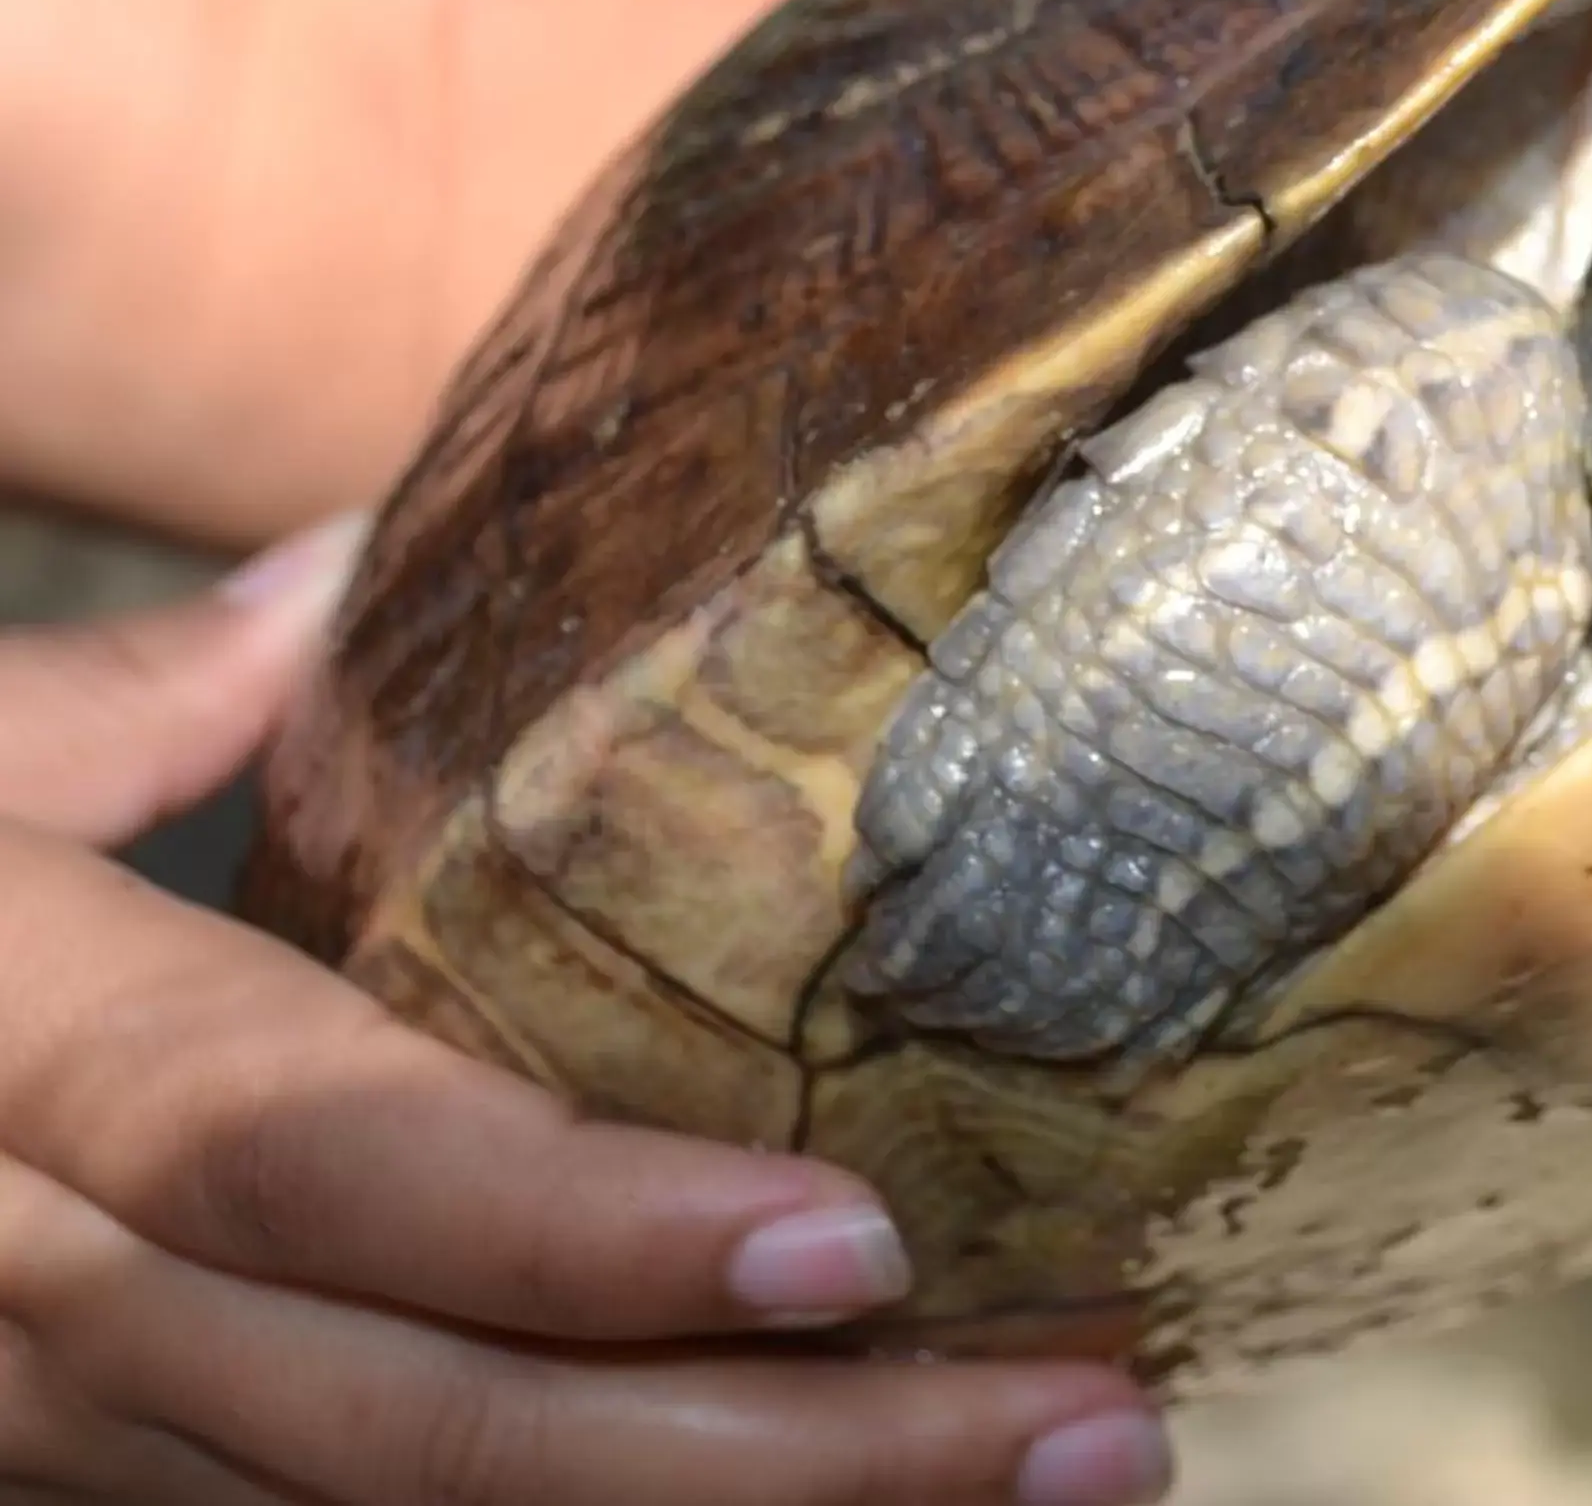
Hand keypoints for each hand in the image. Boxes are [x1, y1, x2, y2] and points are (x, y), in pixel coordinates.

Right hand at [0, 521, 1175, 1504]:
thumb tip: (356, 559)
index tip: (858, 1243)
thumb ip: (144, 695)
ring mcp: (71, 1443)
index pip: (321, 1169)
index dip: (577, 1234)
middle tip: (1104, 1423)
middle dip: (783, 1460)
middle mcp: (46, 1301)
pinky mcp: (106, 1499)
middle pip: (432, 1423)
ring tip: (1071, 1474)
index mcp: (23, 1061)